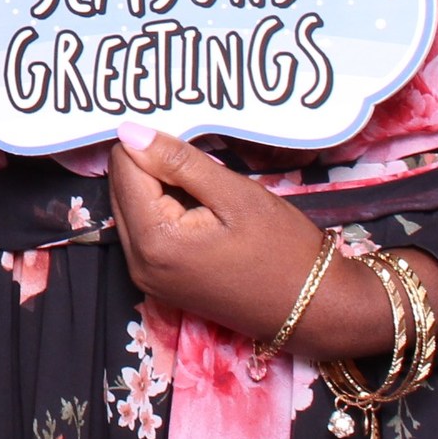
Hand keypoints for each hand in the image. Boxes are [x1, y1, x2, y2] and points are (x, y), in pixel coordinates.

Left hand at [106, 127, 437, 358]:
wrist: (315, 309)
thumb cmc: (284, 251)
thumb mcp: (235, 195)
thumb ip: (178, 161)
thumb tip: (130, 131)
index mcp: (154, 241)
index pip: (124, 168)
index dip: (147, 142)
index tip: (178, 129)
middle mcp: (140, 265)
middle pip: (121, 190)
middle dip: (148, 163)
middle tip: (191, 149)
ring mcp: (148, 279)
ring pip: (130, 210)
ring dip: (154, 185)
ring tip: (198, 175)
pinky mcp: (161, 284)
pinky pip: (145, 233)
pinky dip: (161, 209)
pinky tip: (195, 201)